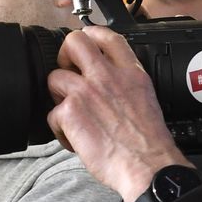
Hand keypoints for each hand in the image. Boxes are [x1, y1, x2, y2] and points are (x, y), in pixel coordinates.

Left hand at [47, 26, 190, 201]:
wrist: (147, 166)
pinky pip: (52, 114)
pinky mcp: (70, 112)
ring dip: (59, 97)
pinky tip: (74, 139)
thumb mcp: (146, 99)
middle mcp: (108, 77)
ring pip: (54, 78)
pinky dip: (60, 130)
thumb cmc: (149, 143)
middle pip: (74, 42)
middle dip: (65, 55)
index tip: (86, 42)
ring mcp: (86, 91)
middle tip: (68, 73)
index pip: (108, 36)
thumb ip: (126, 84)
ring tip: (71, 114)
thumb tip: (111, 84)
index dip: (91, 34)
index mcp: (130, 73)